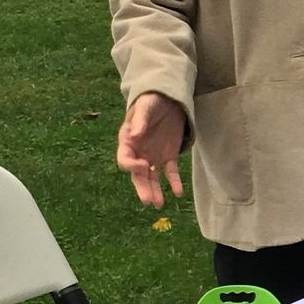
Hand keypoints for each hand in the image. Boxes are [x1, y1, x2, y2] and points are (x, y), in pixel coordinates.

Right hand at [116, 92, 185, 208]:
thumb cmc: (151, 101)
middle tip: (148, 201)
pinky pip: (170, 172)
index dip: (132, 165)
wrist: (168, 99)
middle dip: (142, 187)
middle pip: (138, 174)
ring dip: (155, 190)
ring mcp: (153, 155)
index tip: (144, 166)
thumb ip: (140, 121)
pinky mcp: (168, 156)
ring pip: (152, 177)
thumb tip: (135, 135)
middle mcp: (138, 152)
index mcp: (127, 141)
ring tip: (158, 204)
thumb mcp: (146, 107)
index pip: (125, 158)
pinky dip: (174, 182)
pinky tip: (178, 192)